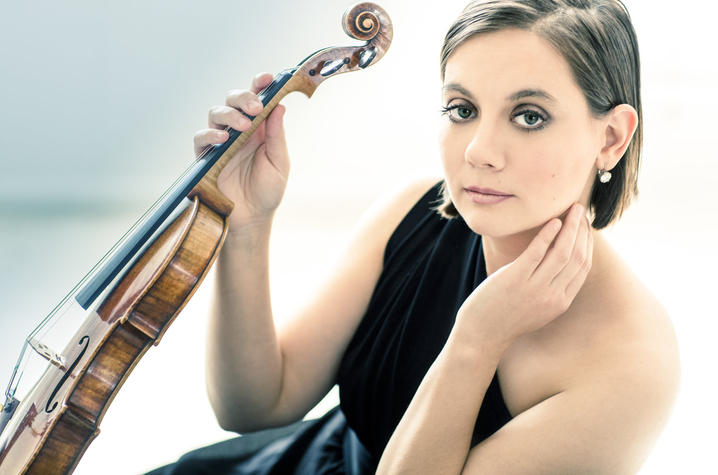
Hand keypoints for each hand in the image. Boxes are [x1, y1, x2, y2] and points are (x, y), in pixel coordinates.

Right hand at [193, 72, 289, 225]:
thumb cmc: (268, 191)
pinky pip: (201, 138)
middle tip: (255, 107)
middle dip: (243, 97)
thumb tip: (280, 106)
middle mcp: (239, 130)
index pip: (258, 98)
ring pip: (216, 113)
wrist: (252, 219)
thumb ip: (277, 136)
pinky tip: (223, 139)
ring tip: (243, 125)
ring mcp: (221, 142)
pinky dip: (210, 134)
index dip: (260, 85)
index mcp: (260, 128)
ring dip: (229, 114)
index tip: (267, 78)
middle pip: (233, 100)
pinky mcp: (206, 156)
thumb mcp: (279, 163)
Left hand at [457, 203, 592, 349]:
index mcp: (561, 302)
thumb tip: (558, 265)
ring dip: (570, 227)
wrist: (482, 336)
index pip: (583, 267)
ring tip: (572, 209)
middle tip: (581, 211)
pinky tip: (553, 221)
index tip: (586, 227)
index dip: (587, 244)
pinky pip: (537, 251)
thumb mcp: (537, 308)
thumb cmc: (506, 318)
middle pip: (577, 256)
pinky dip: (547, 234)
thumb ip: (551, 290)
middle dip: (582, 231)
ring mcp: (534, 287)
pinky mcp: (515, 279)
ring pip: (562, 251)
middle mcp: (552, 295)